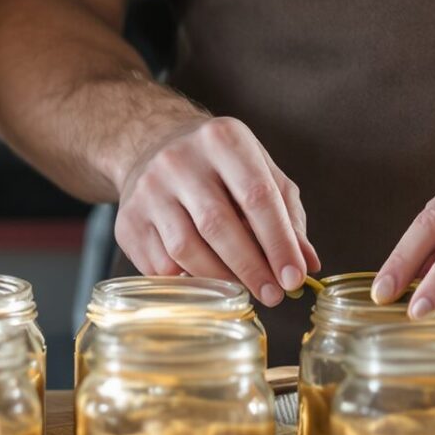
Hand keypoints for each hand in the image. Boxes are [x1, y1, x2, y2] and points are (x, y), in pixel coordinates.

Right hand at [115, 115, 319, 305]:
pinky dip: (189, 282)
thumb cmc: (220, 166)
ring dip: (221, 279)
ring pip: (186, 250)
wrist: (152, 147)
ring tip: (243, 290)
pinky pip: (161, 266)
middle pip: (218, 226)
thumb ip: (287, 215)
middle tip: (273, 296)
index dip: (279, 242)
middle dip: (251, 268)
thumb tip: (307, 265)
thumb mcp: (259, 172)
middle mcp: (179, 159)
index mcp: (221, 139)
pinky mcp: (126, 220)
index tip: (294, 278)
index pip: (257, 196)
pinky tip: (207, 281)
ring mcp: (147, 190)